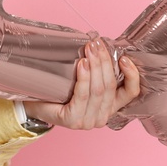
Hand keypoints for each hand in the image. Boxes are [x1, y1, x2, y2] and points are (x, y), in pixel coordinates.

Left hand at [22, 37, 140, 131]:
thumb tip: (100, 45)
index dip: (131, 75)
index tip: (124, 57)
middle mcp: (102, 117)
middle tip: (96, 44)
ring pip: (98, 90)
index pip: (130, 92)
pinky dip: (84, 78)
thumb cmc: (59, 91)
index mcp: (110, 107)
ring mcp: (88, 121)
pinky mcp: (73, 120)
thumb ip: (97, 71)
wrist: (34, 105)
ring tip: (89, 50)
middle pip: (110, 86)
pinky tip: (82, 64)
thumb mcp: (84, 80)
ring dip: (96, 66)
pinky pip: (82, 96)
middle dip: (105, 62)